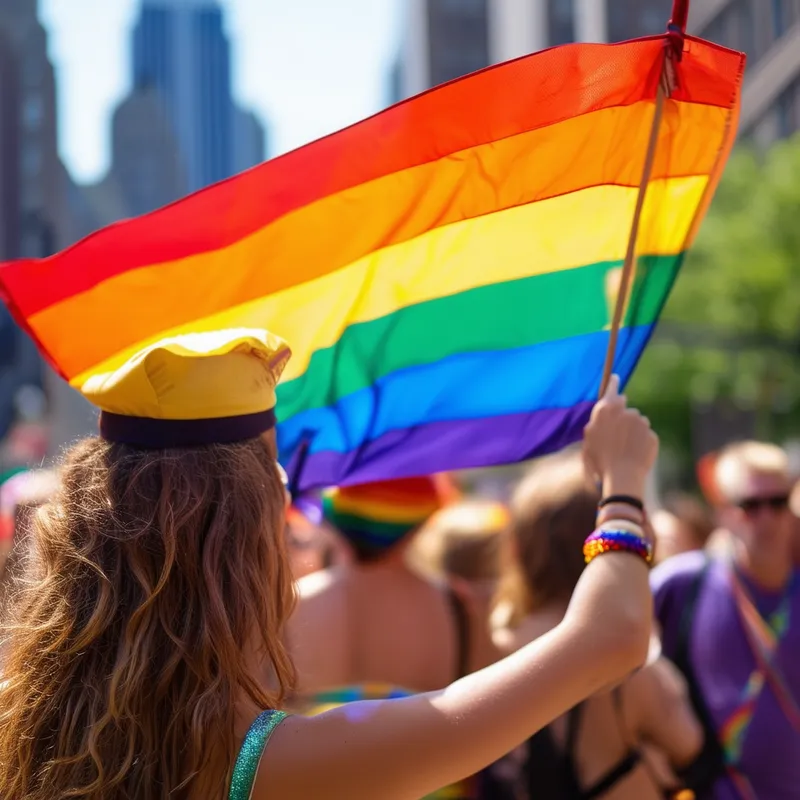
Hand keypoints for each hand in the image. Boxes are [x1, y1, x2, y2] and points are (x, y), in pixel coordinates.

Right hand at [583, 375, 657, 497]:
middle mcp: (625, 412)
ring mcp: (641, 423)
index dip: (612, 384)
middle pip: (625, 409)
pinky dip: (640, 443)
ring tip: (623, 450)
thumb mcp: (588, 440)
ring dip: (632, 432)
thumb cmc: (600, 460)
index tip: (615, 378)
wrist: (622, 476)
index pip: (611, 389)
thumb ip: (597, 423)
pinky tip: (633, 455)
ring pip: (637, 423)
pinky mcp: (651, 435)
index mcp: (606, 410)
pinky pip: (645, 436)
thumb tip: (605, 415)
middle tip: (615, 436)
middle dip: (622, 418)